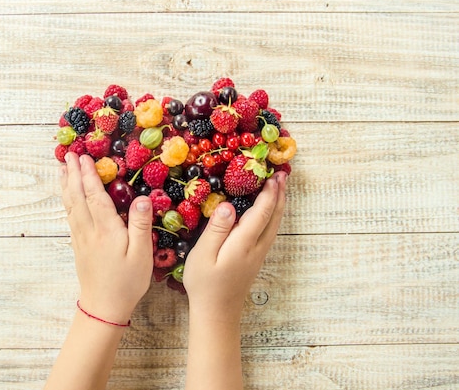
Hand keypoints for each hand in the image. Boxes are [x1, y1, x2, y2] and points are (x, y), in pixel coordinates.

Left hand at [60, 152, 153, 323]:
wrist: (103, 306)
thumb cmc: (127, 281)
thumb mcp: (141, 254)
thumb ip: (140, 225)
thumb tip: (141, 198)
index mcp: (106, 229)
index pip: (95, 196)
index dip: (89, 175)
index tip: (84, 157)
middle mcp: (89, 230)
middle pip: (78, 196)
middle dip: (73, 174)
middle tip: (68, 154)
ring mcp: (81, 238)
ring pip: (70, 205)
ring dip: (66, 185)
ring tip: (62, 169)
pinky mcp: (78, 245)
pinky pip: (70, 216)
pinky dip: (67, 200)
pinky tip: (68, 197)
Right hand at [183, 172, 287, 324]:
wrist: (217, 312)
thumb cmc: (205, 283)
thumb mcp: (203, 254)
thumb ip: (217, 229)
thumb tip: (227, 204)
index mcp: (244, 242)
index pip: (262, 212)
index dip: (269, 192)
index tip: (273, 174)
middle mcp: (257, 246)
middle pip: (274, 216)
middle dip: (279, 194)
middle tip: (282, 174)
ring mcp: (259, 253)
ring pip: (275, 224)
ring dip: (278, 203)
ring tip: (280, 186)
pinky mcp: (256, 258)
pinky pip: (270, 230)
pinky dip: (273, 215)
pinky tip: (269, 211)